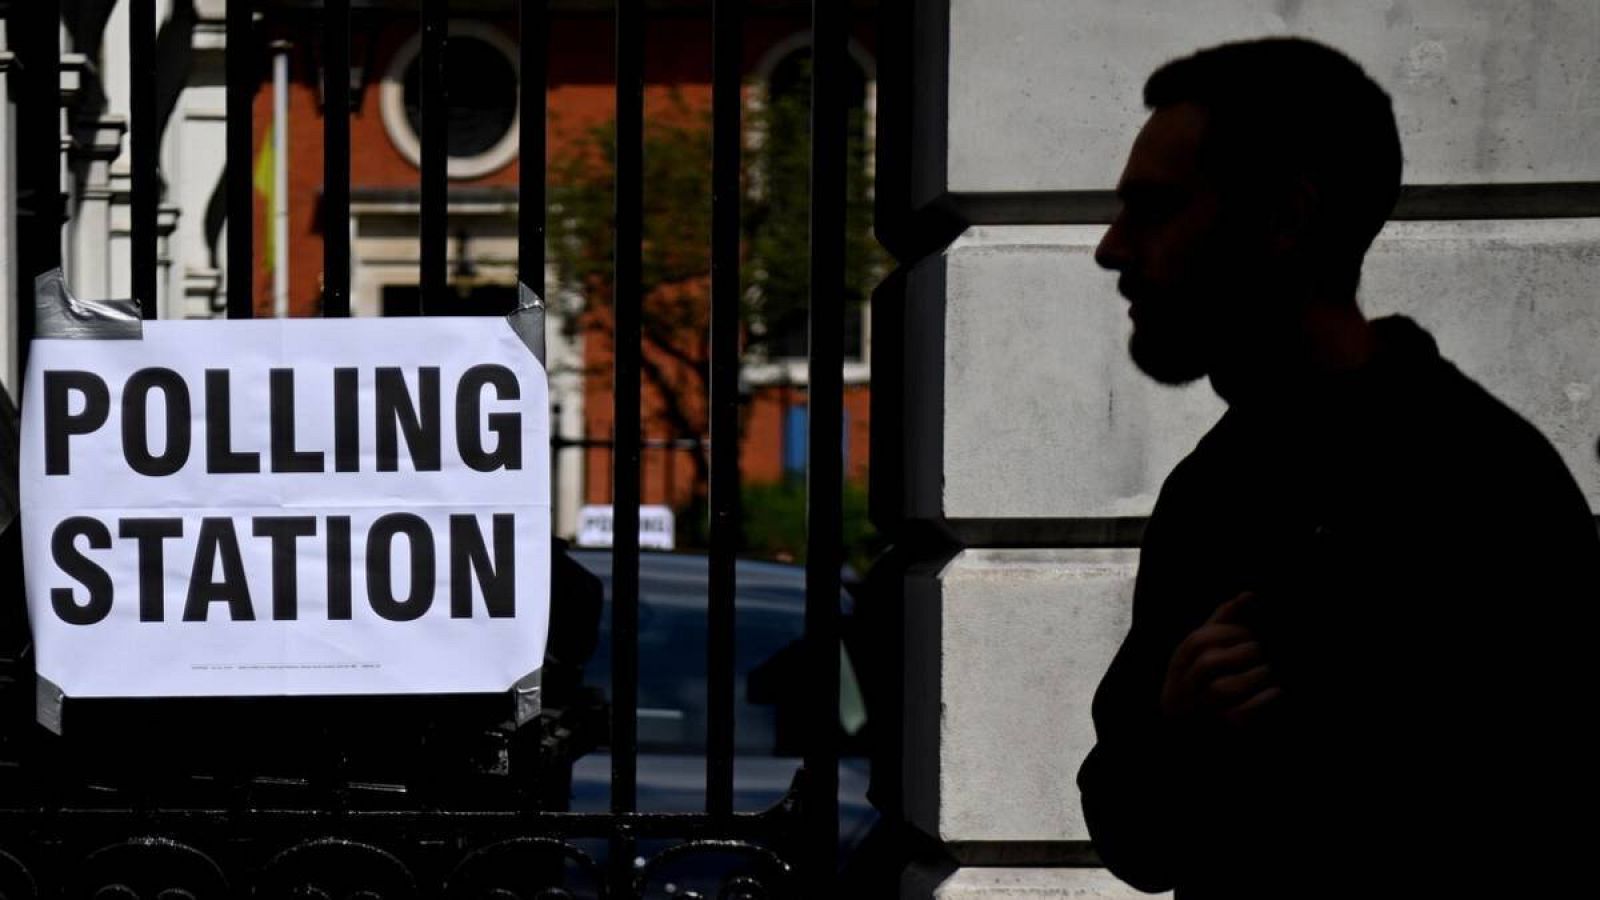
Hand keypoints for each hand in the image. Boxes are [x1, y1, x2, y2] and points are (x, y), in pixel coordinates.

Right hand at [1160, 591, 1282, 728]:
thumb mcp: (1202, 654)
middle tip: (1266, 651)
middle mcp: (1182, 690)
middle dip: (1244, 652)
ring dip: (1254, 676)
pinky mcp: (1221, 733)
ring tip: (1271, 670)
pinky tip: (1277, 692)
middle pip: (1208, 662)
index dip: (1230, 633)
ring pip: (1222, 689)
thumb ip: (1223, 622)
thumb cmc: (1202, 686)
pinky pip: (1240, 716)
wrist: (1188, 739)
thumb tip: (1250, 595)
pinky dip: (1262, 701)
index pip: (1198, 641)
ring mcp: (1199, 714)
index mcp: (1177, 666)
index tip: (1254, 633)